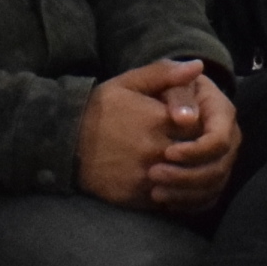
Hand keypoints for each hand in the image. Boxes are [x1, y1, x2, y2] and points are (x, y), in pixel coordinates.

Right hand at [80, 58, 230, 206]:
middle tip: (190, 147)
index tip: (193, 125)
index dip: (202, 127)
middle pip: (195, 155)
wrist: (64, 142)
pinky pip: (167, 199)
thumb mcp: (129, 83)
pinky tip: (167, 182)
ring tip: (179, 166)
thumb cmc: (100, 109)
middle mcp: (155, 150)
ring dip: (187, 175)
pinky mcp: (136, 196)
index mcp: (158, 119)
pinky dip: (172, 192)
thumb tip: (198, 66)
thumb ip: (165, 73)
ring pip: (184, 180)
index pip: (201, 127)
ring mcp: (146, 176)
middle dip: (196, 152)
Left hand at [148, 63, 239, 210]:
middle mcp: (229, 138)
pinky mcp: (213, 176)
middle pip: (218, 168)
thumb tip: (187, 118)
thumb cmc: (161, 89)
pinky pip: (208, 197)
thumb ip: (170, 84)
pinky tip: (166, 202)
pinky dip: (189, 203)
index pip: (218, 140)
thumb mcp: (159, 80)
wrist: (163, 102)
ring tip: (155, 192)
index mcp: (221, 111)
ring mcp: (223, 159)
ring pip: (214, 186)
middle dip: (186, 176)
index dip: (195, 151)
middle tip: (153, 174)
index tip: (166, 152)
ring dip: (185, 193)